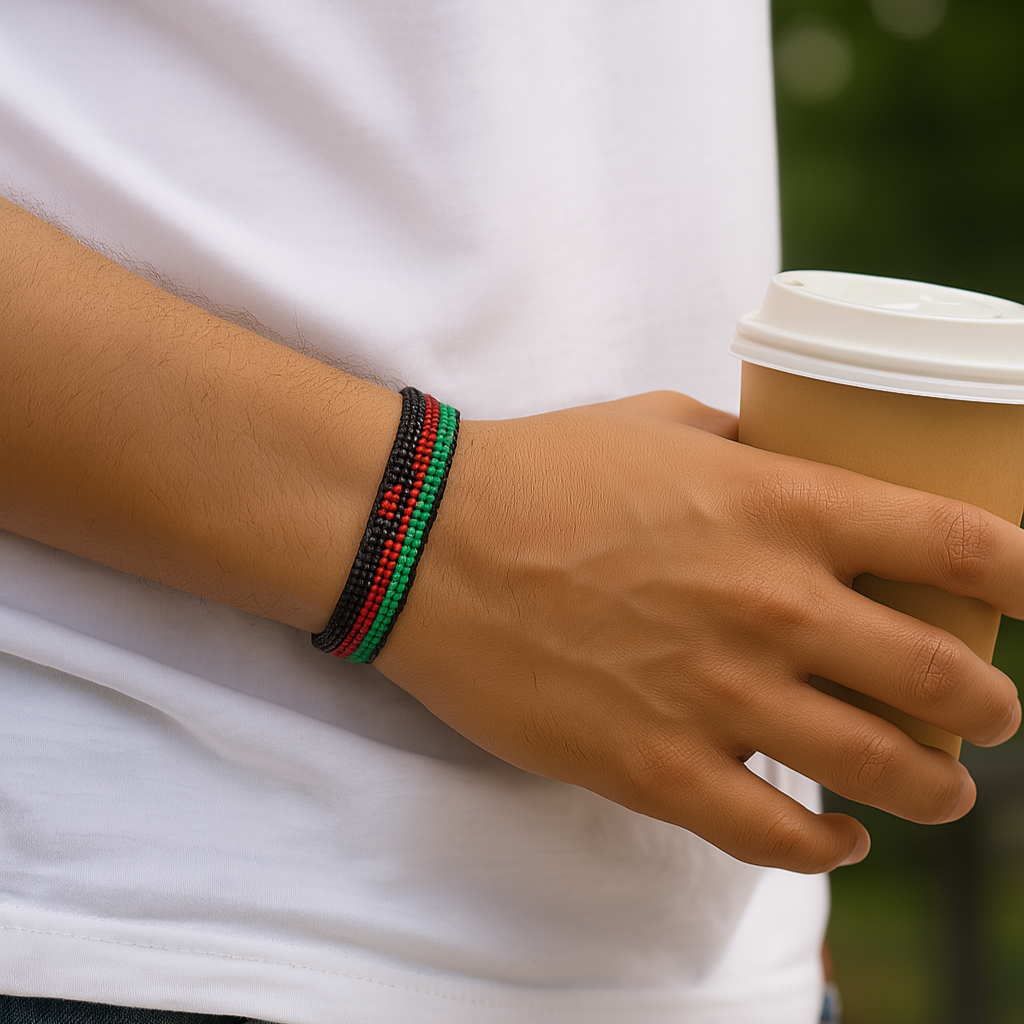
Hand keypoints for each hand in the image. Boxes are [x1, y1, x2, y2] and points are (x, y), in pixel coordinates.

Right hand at [375, 391, 1022, 872]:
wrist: (428, 541)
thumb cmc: (543, 469)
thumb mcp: (666, 426)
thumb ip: (754, 452)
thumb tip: (807, 470)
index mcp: (781, 507)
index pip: (964, 546)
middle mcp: (769, 605)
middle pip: (944, 678)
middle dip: (994, 709)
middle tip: (992, 715)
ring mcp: (716, 695)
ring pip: (879, 770)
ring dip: (936, 789)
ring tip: (942, 788)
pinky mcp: (655, 767)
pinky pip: (777, 835)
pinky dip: (827, 848)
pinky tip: (840, 840)